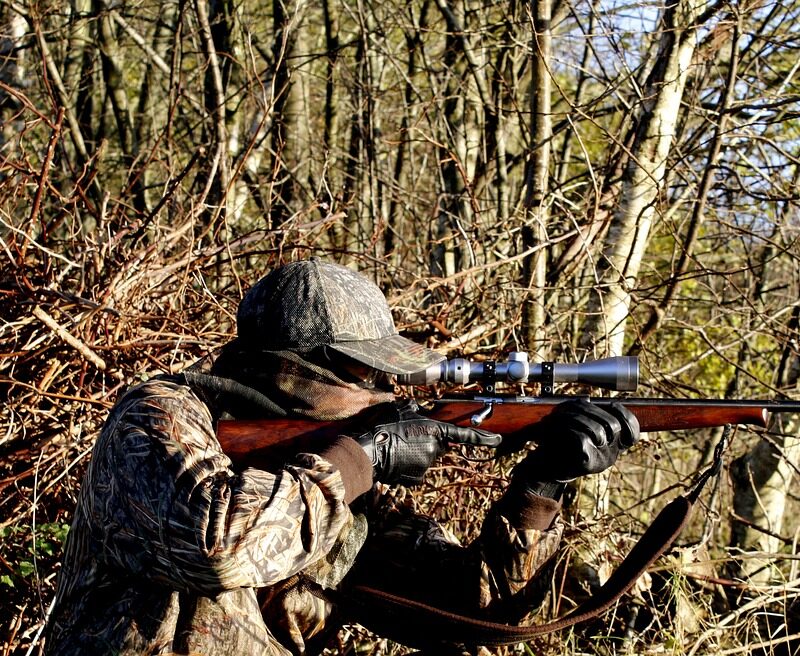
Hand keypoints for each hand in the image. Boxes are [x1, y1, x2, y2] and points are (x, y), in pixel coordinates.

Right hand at [356, 400, 500, 485]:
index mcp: (435, 430)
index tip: (498, 440)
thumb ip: (415, 409)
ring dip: (416, 454)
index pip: (464, 435)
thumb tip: (418, 408)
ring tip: (397, 448)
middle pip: (438, 445)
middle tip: (407, 438)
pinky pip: (417, 471)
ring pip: (427, 458)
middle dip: (428, 442)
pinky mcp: (418, 479)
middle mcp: (435, 448)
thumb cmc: (384, 427)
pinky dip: (409, 467)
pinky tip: (397, 461)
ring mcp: (427, 465)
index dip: (483, 438)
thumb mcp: (401, 409)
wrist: (369, 451)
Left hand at [513, 399, 639, 488]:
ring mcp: (601, 460)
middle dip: (590, 410)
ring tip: (558, 416)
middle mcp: (610, 455)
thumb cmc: (562, 445)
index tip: (613, 404)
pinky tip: (555, 427)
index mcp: (613, 447)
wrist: (545, 469)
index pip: (632, 432)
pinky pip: (582, 438)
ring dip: (574, 417)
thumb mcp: (579, 430)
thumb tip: (590, 400)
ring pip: (597, 429)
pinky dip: (567, 429)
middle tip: (571, 407)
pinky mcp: (587, 463)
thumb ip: (590, 417)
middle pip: (612, 424)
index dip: (626, 416)